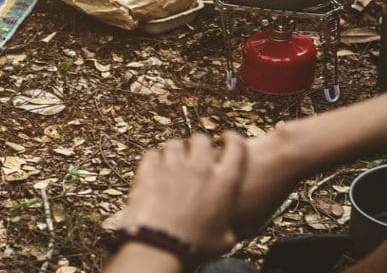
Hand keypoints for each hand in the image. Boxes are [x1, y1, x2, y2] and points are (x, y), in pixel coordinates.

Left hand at [121, 132, 246, 257]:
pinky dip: (154, 159)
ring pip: (175, 144)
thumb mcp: (223, 241)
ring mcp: (174, 166)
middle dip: (199, 144)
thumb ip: (229, 228)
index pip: (236, 147)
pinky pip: (153, 154)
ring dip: (176, 150)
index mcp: (225, 182)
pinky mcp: (150, 170)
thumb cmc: (195, 248)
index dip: (233, 140)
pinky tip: (155, 168)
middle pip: (202, 140)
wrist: (161, 247)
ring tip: (173, 160)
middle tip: (196, 152)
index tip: (227, 138)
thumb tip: (230, 230)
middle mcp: (201, 168)